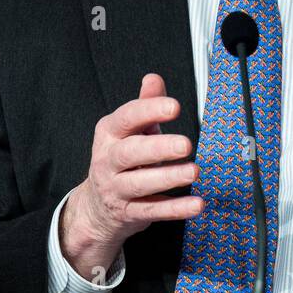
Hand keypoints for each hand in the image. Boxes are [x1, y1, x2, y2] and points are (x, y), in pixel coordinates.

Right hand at [60, 73, 203, 280]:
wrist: (96, 207)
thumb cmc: (121, 160)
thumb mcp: (129, 130)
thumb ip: (145, 104)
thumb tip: (153, 79)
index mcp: (109, 133)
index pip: (126, 118)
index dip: (150, 111)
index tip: (174, 107)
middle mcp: (108, 161)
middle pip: (130, 153)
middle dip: (158, 147)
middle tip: (186, 144)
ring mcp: (116, 189)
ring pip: (140, 184)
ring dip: (168, 177)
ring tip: (193, 171)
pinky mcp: (129, 213)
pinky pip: (152, 211)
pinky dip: (175, 209)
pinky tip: (196, 203)